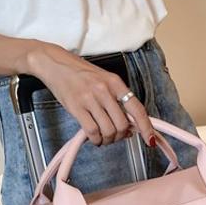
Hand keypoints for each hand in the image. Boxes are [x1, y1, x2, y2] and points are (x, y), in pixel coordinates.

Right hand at [27, 42, 155, 146]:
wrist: (55, 64)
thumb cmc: (80, 74)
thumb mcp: (104, 80)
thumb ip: (117, 100)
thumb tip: (130, 125)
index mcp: (116, 83)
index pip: (137, 109)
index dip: (145, 127)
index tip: (150, 140)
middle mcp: (105, 90)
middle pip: (122, 125)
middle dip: (120, 136)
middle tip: (114, 136)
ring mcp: (90, 99)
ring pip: (108, 131)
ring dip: (107, 140)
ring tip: (102, 137)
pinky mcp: (76, 107)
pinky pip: (92, 132)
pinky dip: (96, 140)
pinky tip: (94, 138)